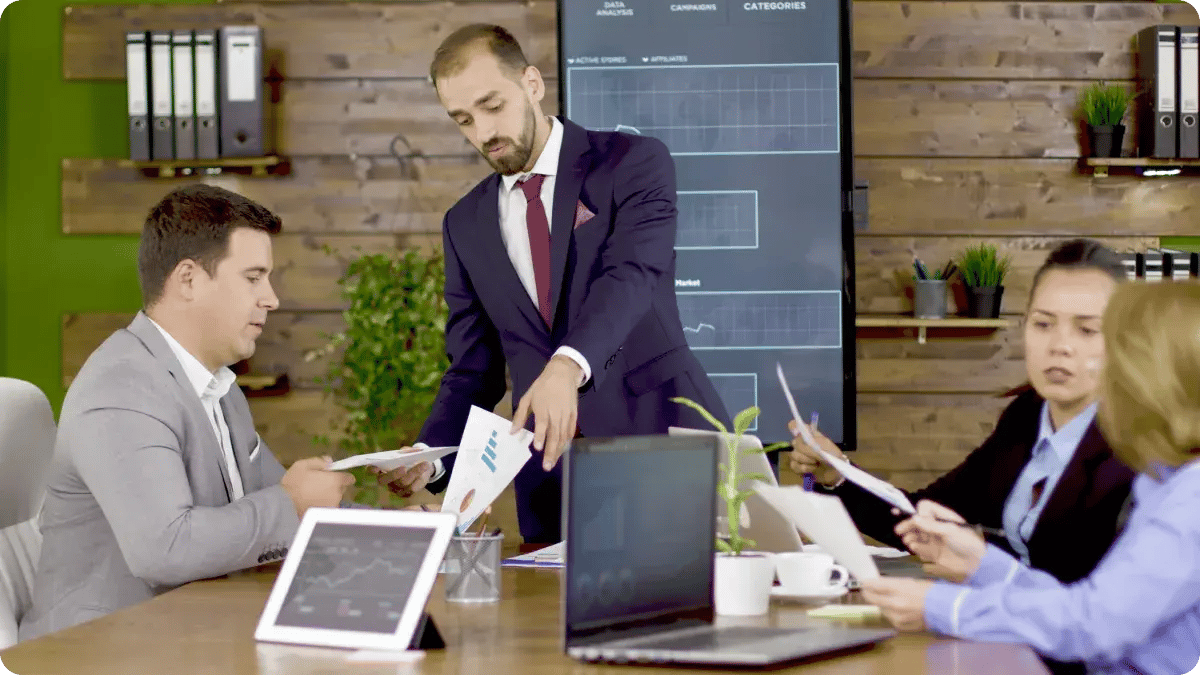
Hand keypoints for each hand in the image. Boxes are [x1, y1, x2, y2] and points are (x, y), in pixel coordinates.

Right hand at [280, 456, 355, 516]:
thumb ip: (319, 461)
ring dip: (328, 496)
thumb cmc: (294, 483)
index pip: (348, 478)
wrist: (284, 506)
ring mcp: (332, 506)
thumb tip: (330, 461)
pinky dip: (323, 505)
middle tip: (320, 484)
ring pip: (335, 499)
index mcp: (334, 480)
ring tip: (314, 494)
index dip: (343, 476)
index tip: (335, 476)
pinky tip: (312, 503)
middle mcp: (337, 494)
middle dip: (335, 486)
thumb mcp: (302, 465)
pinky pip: (328, 507)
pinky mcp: (325, 515)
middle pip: (342, 489)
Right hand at [374, 452, 435, 497]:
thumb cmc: (410, 458)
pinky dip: (419, 480)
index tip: (375, 467)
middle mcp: (385, 480)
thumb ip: (406, 451)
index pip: (371, 470)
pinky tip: (425, 472)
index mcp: (381, 468)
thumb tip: (408, 452)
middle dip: (393, 474)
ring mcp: (394, 488)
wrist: (422, 467)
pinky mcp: (405, 493)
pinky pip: (411, 489)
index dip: (371, 469)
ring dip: (413, 473)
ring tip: (424, 464)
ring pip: (401, 483)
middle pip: (384, 480)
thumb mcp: (408, 452)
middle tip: (403, 468)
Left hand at [512, 355, 580, 469]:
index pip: (543, 425)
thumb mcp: (527, 397)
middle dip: (550, 451)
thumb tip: (512, 432)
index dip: (541, 436)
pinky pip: (571, 432)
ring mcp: (567, 415)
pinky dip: (567, 442)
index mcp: (543, 408)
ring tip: (553, 463)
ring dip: (558, 451)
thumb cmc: (542, 386)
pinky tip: (562, 451)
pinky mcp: (574, 415)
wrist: (563, 374)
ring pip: (563, 436)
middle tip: (547, 466)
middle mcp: (556, 414)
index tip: (537, 448)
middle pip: (555, 435)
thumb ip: (520, 415)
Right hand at [786, 420, 844, 487]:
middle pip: (794, 442)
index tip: (798, 433)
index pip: (795, 426)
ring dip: (806, 460)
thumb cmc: (833, 456)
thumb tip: (798, 435)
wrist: (836, 472)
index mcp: (809, 435)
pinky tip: (812, 469)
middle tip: (816, 455)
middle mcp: (801, 443)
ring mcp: (798, 455)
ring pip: (794, 455)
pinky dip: (804, 468)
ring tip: (816, 463)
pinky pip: (794, 465)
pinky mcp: (797, 467)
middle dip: (805, 450)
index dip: (794, 427)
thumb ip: (811, 440)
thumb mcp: (826, 446)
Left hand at [860, 578, 933, 630]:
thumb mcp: (909, 581)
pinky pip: (889, 617)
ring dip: (881, 603)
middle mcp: (894, 604)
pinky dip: (890, 613)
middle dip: (868, 593)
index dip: (866, 584)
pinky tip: (897, 609)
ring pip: (880, 608)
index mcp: (898, 589)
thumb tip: (877, 583)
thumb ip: (891, 584)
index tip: (864, 582)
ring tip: (888, 599)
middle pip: (871, 598)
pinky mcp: (900, 626)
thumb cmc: (930, 591)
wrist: (945, 610)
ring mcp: (896, 617)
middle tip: (868, 590)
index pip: (873, 585)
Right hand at [893, 500, 986, 582]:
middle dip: (908, 525)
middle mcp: (937, 527)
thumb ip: (931, 525)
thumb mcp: (951, 530)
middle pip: (918, 522)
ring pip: (917, 535)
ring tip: (907, 541)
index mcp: (943, 517)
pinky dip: (916, 547)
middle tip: (898, 531)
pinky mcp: (934, 553)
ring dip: (910, 536)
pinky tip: (914, 547)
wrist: (978, 564)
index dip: (918, 512)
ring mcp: (935, 540)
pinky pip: (921, 548)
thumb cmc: (967, 542)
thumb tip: (914, 518)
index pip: (925, 508)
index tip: (913, 519)